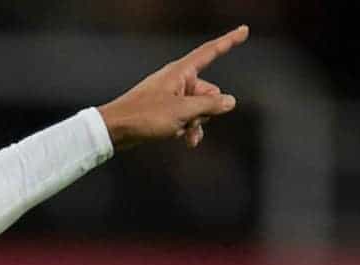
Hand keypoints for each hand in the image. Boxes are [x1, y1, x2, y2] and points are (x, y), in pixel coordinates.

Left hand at [98, 25, 248, 150]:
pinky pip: (185, 118)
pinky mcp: (163, 111)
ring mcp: (170, 96)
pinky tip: (182, 139)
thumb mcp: (183, 111)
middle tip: (190, 120)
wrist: (115, 130)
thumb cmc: (145, 116)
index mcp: (181, 72)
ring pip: (197, 108)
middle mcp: (177, 80)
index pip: (211, 52)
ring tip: (184, 134)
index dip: (229, 42)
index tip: (244, 30)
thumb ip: (210, 105)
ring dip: (196, 123)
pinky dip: (186, 128)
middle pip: (208, 91)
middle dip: (206, 110)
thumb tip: (230, 101)